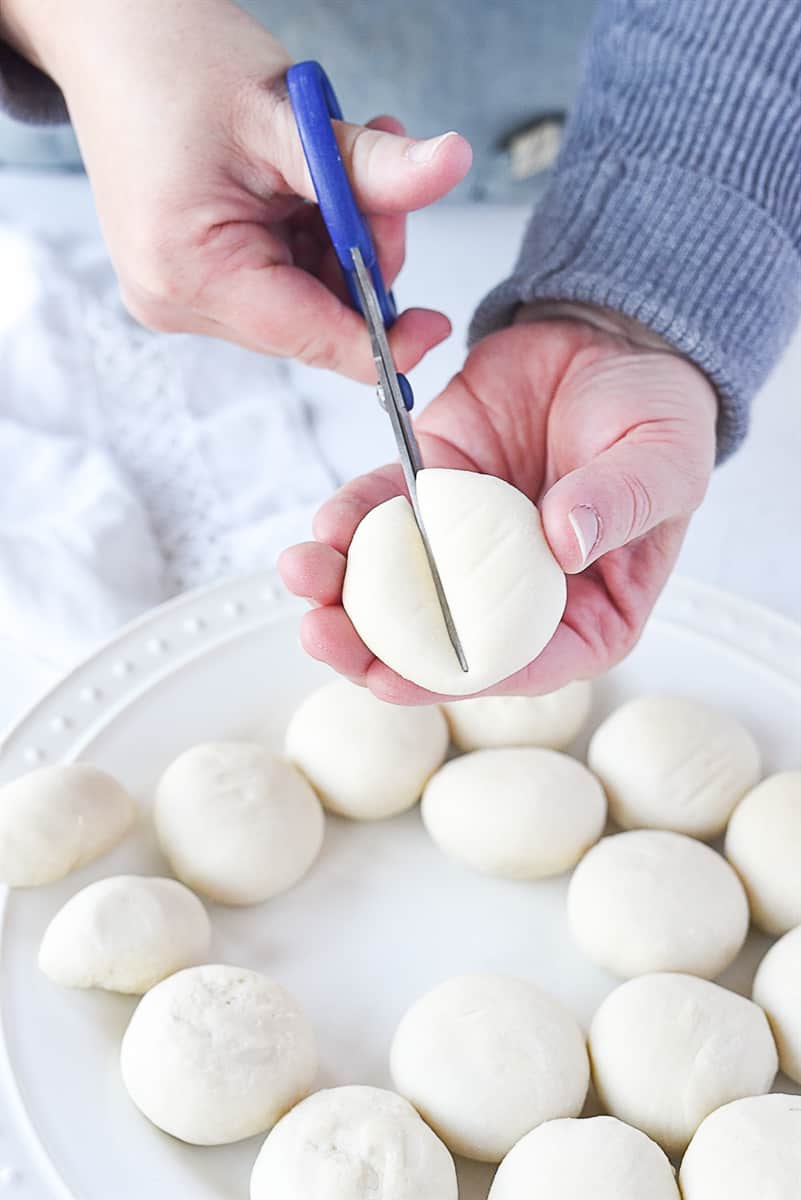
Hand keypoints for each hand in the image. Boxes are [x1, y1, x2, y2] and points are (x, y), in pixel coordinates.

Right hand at [3, 0, 470, 378]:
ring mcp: (180, 293)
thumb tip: (452, 167)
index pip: (311, 336)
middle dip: (361, 258)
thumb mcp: (288, 115)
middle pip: (313, 319)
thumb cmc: (175, 59)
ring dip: (339, 241)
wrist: (111, 33)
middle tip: (380, 179)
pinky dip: (311, 238)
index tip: (434, 325)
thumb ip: (371, 165)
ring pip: (305, 300)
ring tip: (336, 158)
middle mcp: (177, 300)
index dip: (383, 339)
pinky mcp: (190, 278)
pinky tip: (308, 185)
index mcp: (191, 272)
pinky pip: (280, 280)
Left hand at [280, 313, 717, 701]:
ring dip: (342, 587)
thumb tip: (565, 543)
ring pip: (396, 585)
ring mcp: (467, 546)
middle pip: (437, 639)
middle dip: (370, 644)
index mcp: (586, 614)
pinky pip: (383, 515)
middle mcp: (516, 592)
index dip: (446, 677)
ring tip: (303, 571)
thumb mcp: (664, 460)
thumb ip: (621, 503)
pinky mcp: (432, 495)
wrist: (612, 339)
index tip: (388, 676)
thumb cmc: (657, 414)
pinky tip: (327, 524)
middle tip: (322, 632)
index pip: (513, 664)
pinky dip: (350, 521)